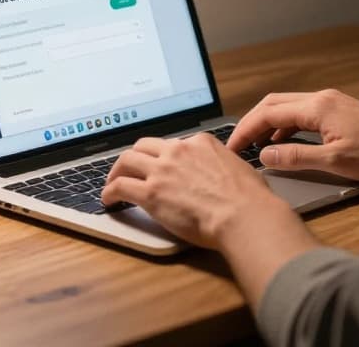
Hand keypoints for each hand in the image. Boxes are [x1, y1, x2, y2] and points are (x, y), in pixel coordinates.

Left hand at [100, 133, 300, 248]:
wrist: (244, 215)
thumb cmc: (250, 199)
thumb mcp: (239, 168)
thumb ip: (224, 165)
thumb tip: (226, 174)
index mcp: (200, 143)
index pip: (173, 144)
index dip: (163, 156)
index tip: (160, 165)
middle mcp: (178, 151)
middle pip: (145, 145)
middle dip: (135, 156)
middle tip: (130, 168)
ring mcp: (162, 170)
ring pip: (127, 160)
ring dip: (116, 170)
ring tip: (112, 182)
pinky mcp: (151, 192)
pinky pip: (120, 186)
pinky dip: (109, 191)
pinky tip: (108, 200)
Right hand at [229, 88, 358, 181]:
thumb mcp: (335, 162)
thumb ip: (296, 158)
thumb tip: (265, 156)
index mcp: (317, 107)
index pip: (268, 113)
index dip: (245, 130)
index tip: (233, 146)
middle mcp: (322, 98)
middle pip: (274, 104)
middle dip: (252, 123)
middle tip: (238, 145)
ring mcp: (331, 102)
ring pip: (288, 107)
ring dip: (269, 124)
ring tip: (257, 147)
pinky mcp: (339, 110)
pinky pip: (303, 113)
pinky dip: (287, 126)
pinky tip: (286, 144)